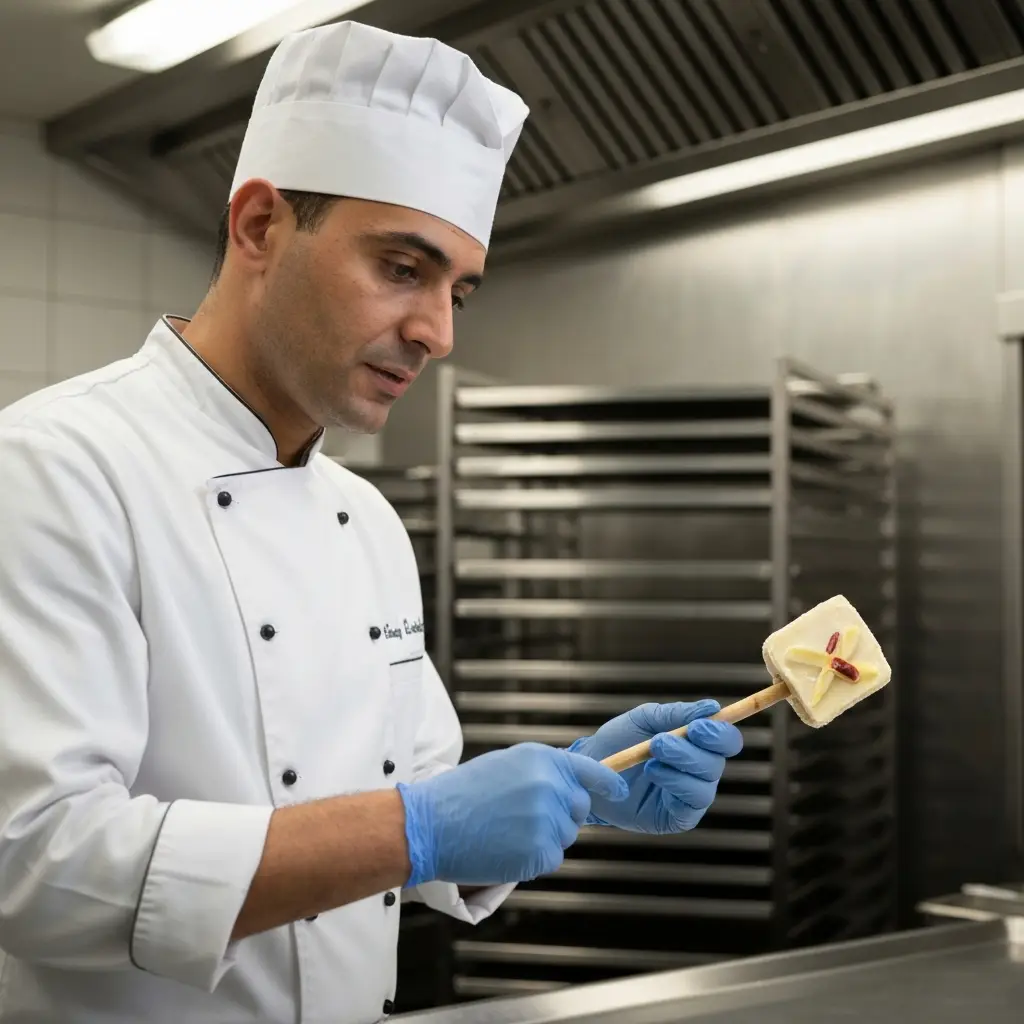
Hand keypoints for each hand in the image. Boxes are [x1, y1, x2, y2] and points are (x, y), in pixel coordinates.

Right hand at [396, 743, 628, 886]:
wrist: (430, 824)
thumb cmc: (462, 794)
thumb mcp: (505, 764)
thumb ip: (542, 771)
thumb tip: (569, 784)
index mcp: (541, 759)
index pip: (589, 770)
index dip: (608, 783)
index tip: (619, 791)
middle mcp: (549, 785)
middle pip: (579, 807)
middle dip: (562, 815)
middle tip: (524, 817)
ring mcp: (546, 819)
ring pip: (566, 835)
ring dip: (546, 838)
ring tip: (508, 831)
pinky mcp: (540, 851)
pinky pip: (553, 858)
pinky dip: (534, 859)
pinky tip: (506, 848)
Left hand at [569, 701, 742, 833]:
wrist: (590, 769)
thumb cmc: (617, 741)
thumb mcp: (645, 719)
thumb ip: (677, 714)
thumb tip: (713, 708)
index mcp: (697, 745)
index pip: (726, 740)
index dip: (720, 733)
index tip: (698, 727)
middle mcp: (699, 771)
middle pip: (717, 762)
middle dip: (690, 750)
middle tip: (659, 742)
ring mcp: (690, 796)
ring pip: (706, 784)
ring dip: (679, 766)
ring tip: (650, 758)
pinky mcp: (679, 817)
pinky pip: (691, 804)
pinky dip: (674, 784)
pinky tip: (653, 773)